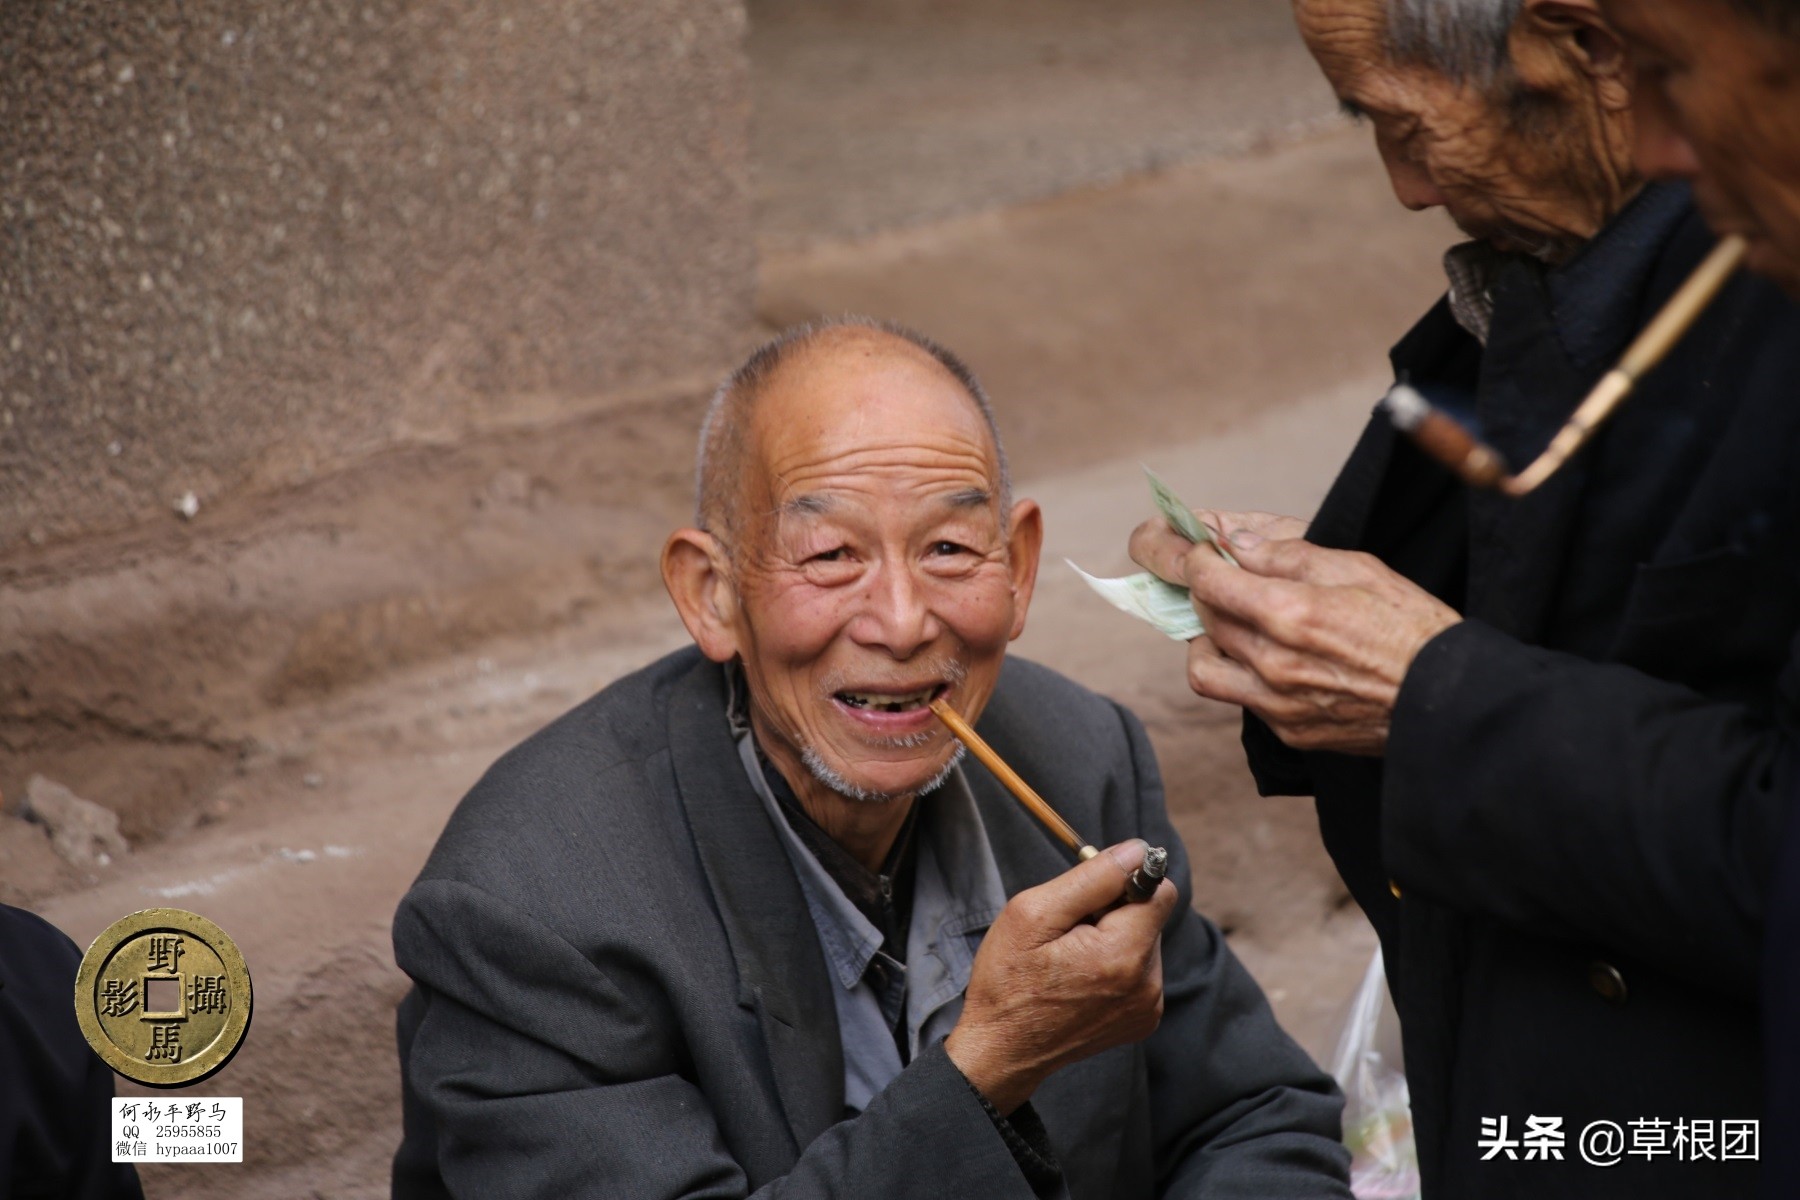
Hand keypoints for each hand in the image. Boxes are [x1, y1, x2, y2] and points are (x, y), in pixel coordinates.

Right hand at [945, 841, 1176, 1113]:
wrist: (1001, 1051)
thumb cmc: (1007, 980)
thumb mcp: (1033, 914)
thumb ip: (1092, 878)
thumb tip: (1136, 851)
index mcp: (1122, 955)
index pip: (1160, 890)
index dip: (1125, 880)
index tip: (1089, 893)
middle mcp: (1147, 984)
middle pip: (1151, 915)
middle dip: (1114, 910)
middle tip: (1068, 930)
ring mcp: (1148, 1007)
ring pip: (1145, 940)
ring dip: (1114, 937)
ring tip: (1070, 958)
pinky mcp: (1144, 1019)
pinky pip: (1141, 969)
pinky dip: (1116, 963)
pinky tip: (1081, 977)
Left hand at [1128, 513, 1459, 754]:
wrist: (1449, 701)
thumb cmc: (1413, 628)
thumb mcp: (1359, 569)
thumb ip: (1290, 556)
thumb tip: (1240, 544)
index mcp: (1289, 613)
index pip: (1207, 580)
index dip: (1196, 560)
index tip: (1202, 553)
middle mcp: (1273, 662)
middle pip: (1204, 618)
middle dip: (1206, 592)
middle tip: (1223, 580)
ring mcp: (1276, 702)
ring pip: (1204, 666)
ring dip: (1208, 639)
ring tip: (1234, 624)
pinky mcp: (1288, 730)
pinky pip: (1238, 698)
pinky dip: (1238, 673)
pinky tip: (1265, 658)